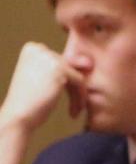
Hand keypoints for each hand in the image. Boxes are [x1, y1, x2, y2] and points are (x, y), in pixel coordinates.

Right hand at [0, 44, 80, 163]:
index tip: (58, 97)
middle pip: (69, 69)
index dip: (64, 83)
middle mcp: (39, 48)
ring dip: (78, 95)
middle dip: (72, 90)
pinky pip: (80, 82)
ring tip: (74, 110)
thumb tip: (89, 62)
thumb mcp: (46, 80)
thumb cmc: (31, 101)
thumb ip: (65, 68)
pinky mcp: (59, 68)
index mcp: (32, 48)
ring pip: (77, 76)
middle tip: (71, 107)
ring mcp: (48, 57)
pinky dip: (80, 98)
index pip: (60, 63)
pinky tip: (74, 112)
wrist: (18, 115)